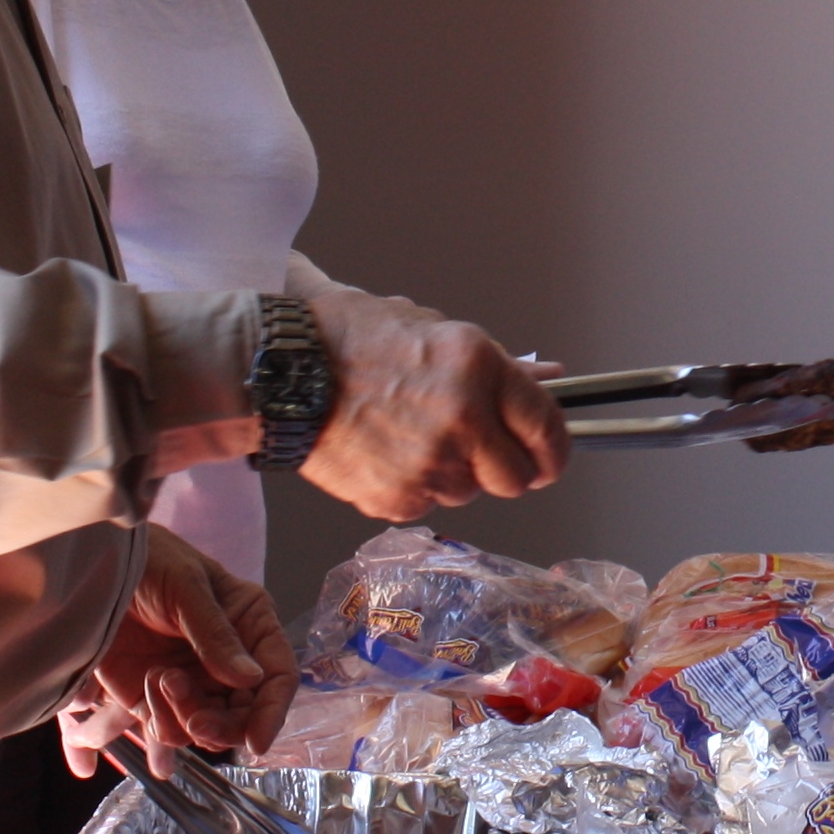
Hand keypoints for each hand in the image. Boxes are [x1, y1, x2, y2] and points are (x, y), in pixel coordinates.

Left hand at [58, 525, 298, 775]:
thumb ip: (217, 635)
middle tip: (198, 721)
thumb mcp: (187, 587)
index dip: (273, 711)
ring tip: (162, 679)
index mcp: (249, 625)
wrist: (90, 568)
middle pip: (246, 714)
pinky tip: (148, 682)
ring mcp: (193, 682)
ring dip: (188, 716)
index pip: (278, 675)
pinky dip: (161, 717)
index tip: (257, 741)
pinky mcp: (155, 699)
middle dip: (224, 724)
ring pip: (209, 728)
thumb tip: (253, 679)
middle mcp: (228, 660)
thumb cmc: (148, 559)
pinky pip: (170, 730)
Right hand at [299, 283, 568, 517]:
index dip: (555, 451)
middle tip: (479, 453)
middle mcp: (463, 418)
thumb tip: (552, 379)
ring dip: (453, 474)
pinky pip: (427, 505)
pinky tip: (386, 454)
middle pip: (516, 478)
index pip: (546, 426)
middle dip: (505, 470)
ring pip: (469, 492)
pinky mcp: (398, 499)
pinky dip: (414, 488)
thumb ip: (497, 366)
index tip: (549, 459)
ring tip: (411, 438)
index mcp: (477, 366)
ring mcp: (430, 464)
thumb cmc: (348, 339)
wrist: (279, 372)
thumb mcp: (432, 329)